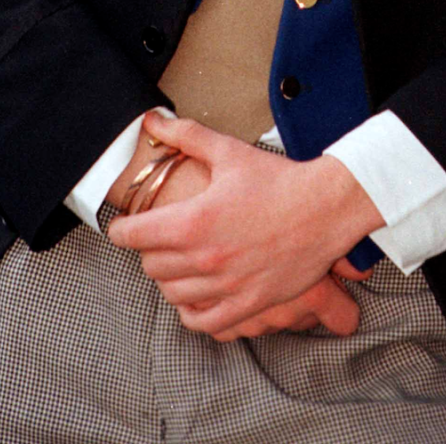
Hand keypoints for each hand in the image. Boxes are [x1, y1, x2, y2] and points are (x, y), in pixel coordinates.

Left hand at [106, 115, 382, 335]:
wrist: (324, 208)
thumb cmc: (277, 179)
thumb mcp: (229, 151)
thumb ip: (186, 135)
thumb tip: (152, 122)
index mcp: (194, 221)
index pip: (134, 236)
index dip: (121, 229)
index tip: (122, 225)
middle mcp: (205, 259)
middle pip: (151, 266)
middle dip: (148, 249)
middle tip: (158, 236)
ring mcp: (226, 286)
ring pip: (171, 294)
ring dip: (168, 277)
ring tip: (177, 261)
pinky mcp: (248, 304)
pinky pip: (202, 322)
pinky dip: (190, 311)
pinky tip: (194, 294)